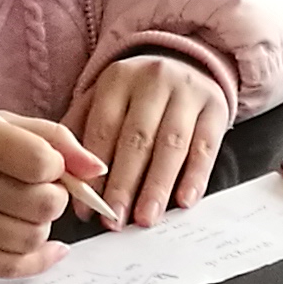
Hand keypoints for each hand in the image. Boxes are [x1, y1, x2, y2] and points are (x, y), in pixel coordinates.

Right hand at [0, 100, 103, 277]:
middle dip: (54, 198)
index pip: (38, 161)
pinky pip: (6, 268)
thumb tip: (96, 168)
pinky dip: (37, 261)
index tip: (47, 164)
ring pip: (28, 239)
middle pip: (40, 206)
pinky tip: (47, 248)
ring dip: (42, 227)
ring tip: (27, 210)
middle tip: (41, 189)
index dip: (57, 166)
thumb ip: (51, 138)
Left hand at [67, 54, 229, 229]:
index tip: (87, 208)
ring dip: (157, 186)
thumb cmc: (137, 95)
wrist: (187, 63)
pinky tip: (184, 201)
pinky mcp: (216, 107)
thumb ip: (82, 131)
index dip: (94, 172)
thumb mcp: (104, 99)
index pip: (103, 129)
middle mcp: (154, 81)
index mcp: (118, 79)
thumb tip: (67, 177)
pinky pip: (205, 146)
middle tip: (115, 220)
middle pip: (136, 139)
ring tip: (146, 218)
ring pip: (171, 145)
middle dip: (124, 184)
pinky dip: (195, 177)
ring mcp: (188, 93)